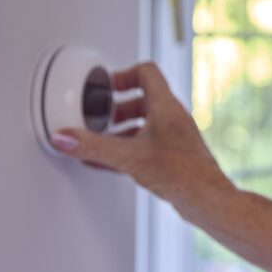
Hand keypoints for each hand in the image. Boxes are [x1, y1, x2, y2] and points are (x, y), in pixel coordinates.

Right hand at [51, 60, 233, 213]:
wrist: (207, 198)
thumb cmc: (183, 173)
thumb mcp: (128, 156)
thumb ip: (93, 146)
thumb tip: (65, 137)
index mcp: (166, 107)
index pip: (146, 73)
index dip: (122, 75)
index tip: (104, 88)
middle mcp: (173, 118)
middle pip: (142, 100)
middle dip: (116, 108)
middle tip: (99, 117)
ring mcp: (176, 137)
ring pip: (144, 124)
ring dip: (120, 130)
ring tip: (100, 141)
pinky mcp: (174, 156)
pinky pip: (146, 145)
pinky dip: (127, 148)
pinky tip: (107, 162)